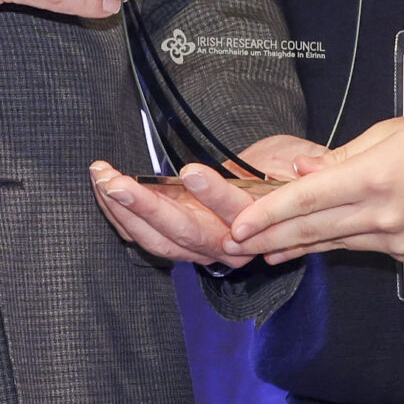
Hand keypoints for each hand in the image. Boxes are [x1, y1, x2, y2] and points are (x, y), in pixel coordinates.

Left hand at [90, 135, 324, 267]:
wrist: (273, 197)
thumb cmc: (281, 171)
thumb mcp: (294, 157)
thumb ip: (293, 162)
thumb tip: (301, 166)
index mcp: (259, 224)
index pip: (236, 214)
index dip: (214, 195)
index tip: (191, 171)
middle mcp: (227, 244)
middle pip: (183, 233)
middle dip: (144, 207)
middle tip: (116, 182)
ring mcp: (200, 246)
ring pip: (156, 241)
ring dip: (123, 211)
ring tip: (102, 177)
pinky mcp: (180, 242)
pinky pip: (143, 237)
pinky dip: (119, 215)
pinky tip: (103, 188)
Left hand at [221, 113, 403, 262]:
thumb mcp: (390, 132)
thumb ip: (342, 157)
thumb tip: (302, 170)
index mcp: (375, 177)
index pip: (307, 199)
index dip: (268, 213)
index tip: (238, 224)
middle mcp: (383, 214)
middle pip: (313, 230)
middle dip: (270, 238)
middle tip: (235, 244)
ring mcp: (397, 239)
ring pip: (334, 243)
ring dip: (296, 246)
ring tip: (263, 249)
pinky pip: (362, 246)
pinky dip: (334, 243)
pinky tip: (311, 246)